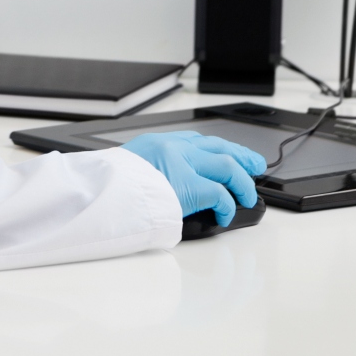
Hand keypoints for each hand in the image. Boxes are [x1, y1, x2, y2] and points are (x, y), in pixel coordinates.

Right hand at [119, 131, 264, 223]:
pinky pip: (221, 194)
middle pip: (219, 147)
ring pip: (228, 166)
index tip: (231, 155)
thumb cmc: (109, 188)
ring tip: (248, 197)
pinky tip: (226, 215)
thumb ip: (153, 169)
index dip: (220, 149)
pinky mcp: (190, 187)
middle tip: (256, 166)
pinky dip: (228, 205)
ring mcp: (183, 165)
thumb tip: (168, 186)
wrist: (98, 194)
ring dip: (243, 182)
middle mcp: (173, 147)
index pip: (198, 140)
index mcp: (158, 142)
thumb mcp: (130, 168)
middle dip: (243, 157)